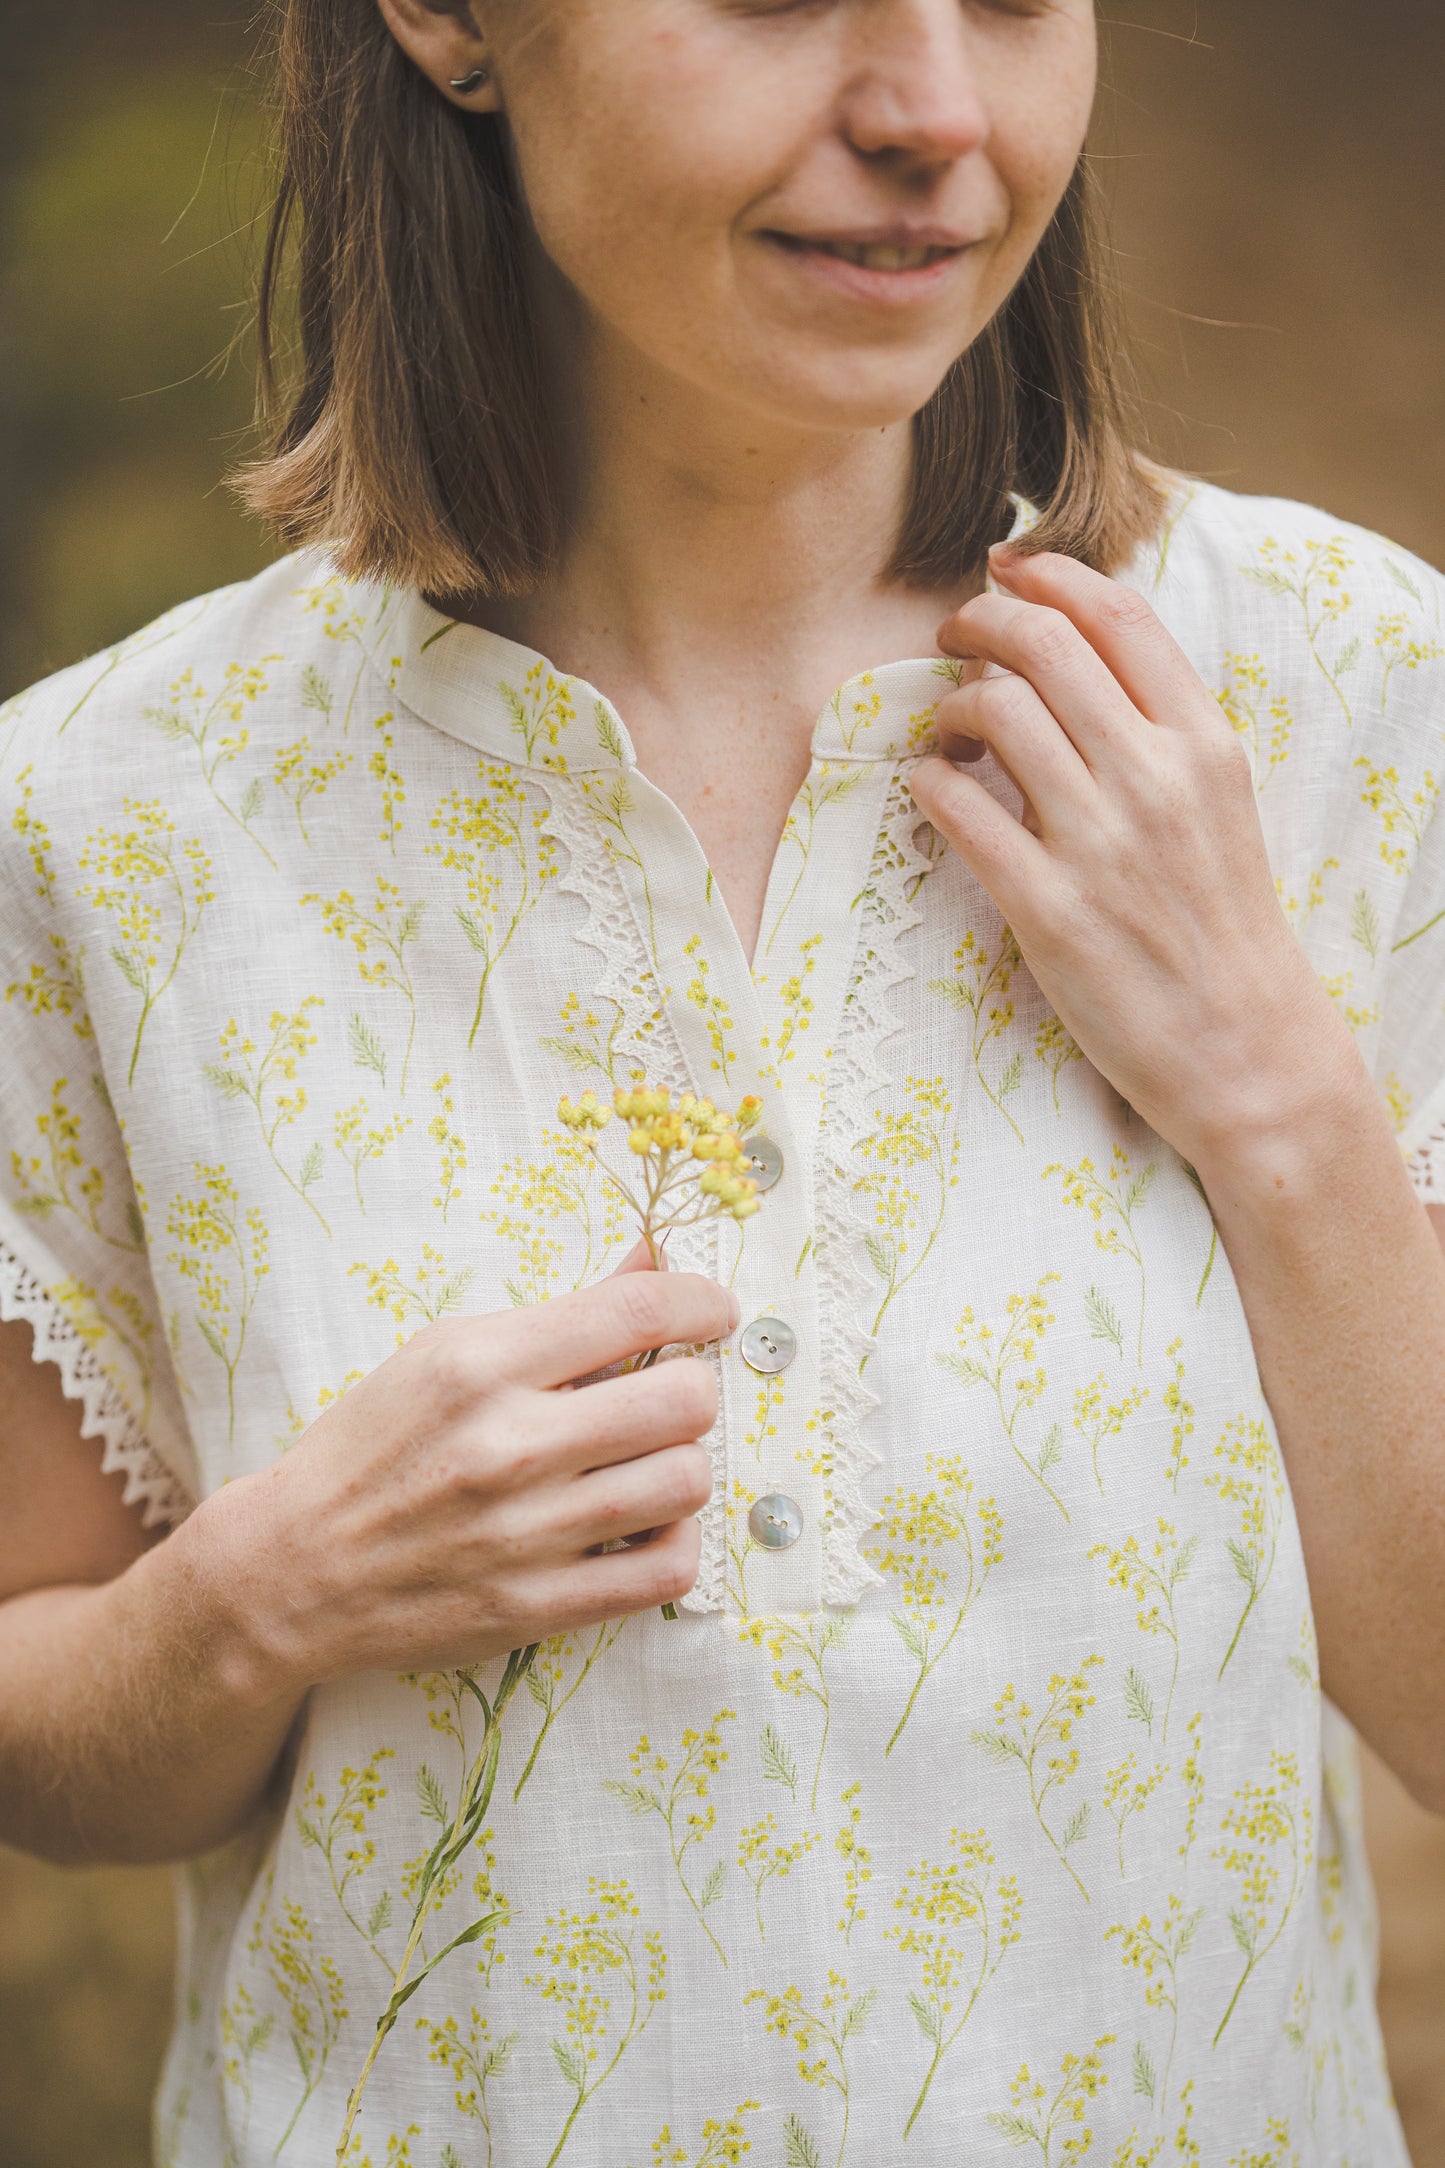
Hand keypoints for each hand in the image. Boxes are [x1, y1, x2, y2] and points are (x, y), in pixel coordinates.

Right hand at [227, 1260, 734, 1693]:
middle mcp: (510, 1445)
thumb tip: (654, 1262)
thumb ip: (561, 1316)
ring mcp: (527, 1532)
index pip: (637, 1310)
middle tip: (666, 1396)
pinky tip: (642, 1525)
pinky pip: (667, 1570)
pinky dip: (673, 1542)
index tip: (712, 1310)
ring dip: (682, 1465)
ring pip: (685, 1481)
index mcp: (481, 1365)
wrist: (291, 1569)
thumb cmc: (371, 1449)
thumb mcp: (445, 1353)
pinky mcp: (538, 1606)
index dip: (699, 1301)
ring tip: (646, 1462)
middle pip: (684, 1400)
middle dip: (691, 1389)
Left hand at [908, 548, 1358, 1163]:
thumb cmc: (1221, 924)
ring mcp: (1100, 844)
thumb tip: (1070, 657)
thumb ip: (1156, 731)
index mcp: (1203, 743)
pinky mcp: (1049, 910)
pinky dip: (929, 784)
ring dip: (950, 706)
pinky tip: (932, 792)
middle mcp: (1155, 779)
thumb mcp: (1217, 805)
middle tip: (952, 640)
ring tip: (948, 732)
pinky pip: (959, 811)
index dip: (1047, 575)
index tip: (1004, 572)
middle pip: (1044, 646)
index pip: (1118, 614)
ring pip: (996, 712)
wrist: (1245, 1048)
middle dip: (979, 624)